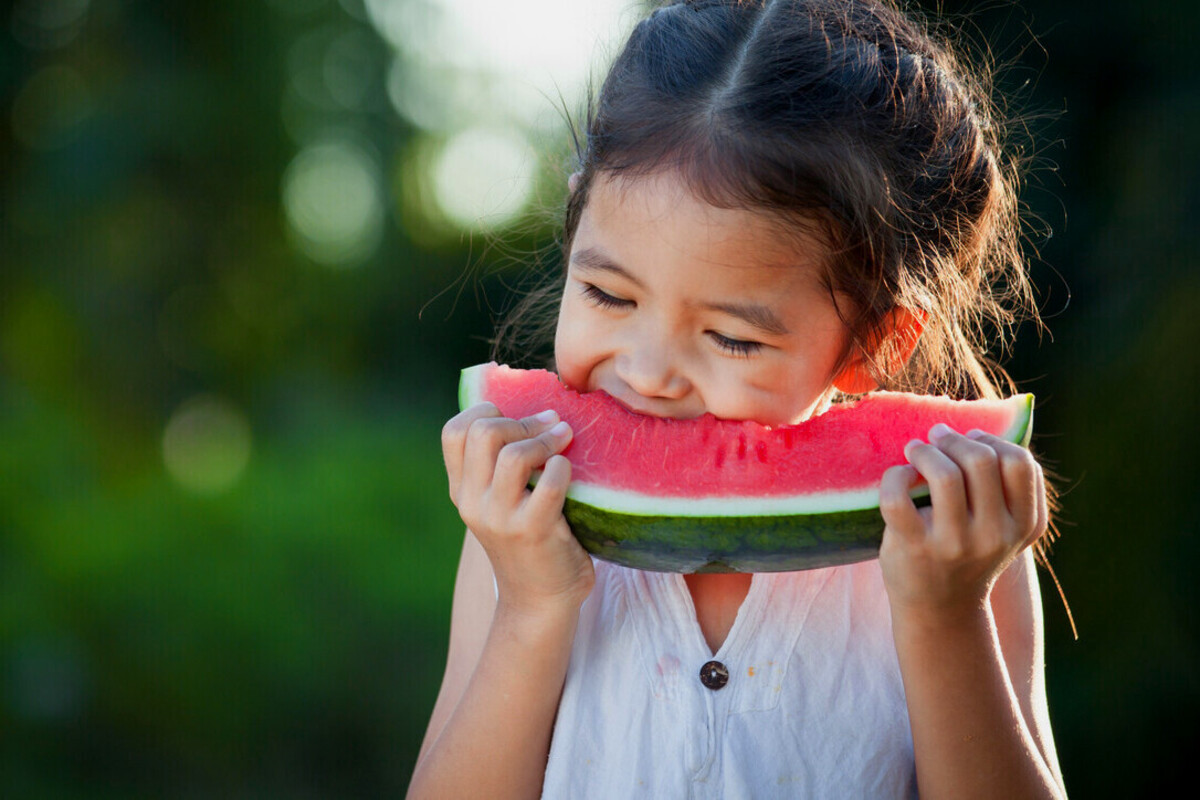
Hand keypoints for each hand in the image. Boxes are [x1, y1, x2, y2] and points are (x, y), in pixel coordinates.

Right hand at [441, 402, 594, 613]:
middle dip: (522, 420)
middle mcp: (472, 503)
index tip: (516, 416)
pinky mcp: (532, 531)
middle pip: (483, 432)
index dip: (485, 411)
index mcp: (461, 490)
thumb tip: (534, 410)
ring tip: (564, 440)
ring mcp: (500, 518)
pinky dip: (564, 467)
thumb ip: (500, 466)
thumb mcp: (501, 503)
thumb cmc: (530, 542)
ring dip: (546, 439)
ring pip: (513, 454)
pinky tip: (570, 471)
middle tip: (549, 426)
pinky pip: (551, 482)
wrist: (539, 602)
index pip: (453, 431)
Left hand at [878, 423, 1047, 620]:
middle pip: (982, 460)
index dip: (992, 440)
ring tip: (915, 449)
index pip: (1020, 463)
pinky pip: (898, 495)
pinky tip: (899, 476)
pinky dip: (895, 475)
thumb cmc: (969, 553)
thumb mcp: (1003, 527)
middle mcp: (993, 536)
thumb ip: (1006, 487)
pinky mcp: (914, 548)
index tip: (971, 438)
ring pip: (944, 474)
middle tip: (936, 436)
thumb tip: (978, 429)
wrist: (941, 609)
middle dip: (954, 438)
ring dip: (925, 451)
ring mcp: (953, 544)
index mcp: (1022, 525)